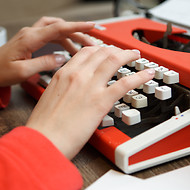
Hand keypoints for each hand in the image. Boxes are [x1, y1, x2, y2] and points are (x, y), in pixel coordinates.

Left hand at [0, 17, 94, 86]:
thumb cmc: (1, 71)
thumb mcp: (23, 72)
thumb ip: (43, 64)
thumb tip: (61, 59)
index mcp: (29, 39)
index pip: (57, 28)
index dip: (76, 26)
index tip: (90, 25)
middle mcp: (30, 33)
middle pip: (59, 26)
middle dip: (77, 32)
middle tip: (90, 42)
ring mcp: (30, 35)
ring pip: (55, 29)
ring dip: (70, 36)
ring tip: (82, 48)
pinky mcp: (30, 40)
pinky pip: (50, 35)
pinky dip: (61, 39)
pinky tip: (68, 48)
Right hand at [26, 46, 154, 158]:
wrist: (42, 141)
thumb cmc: (43, 126)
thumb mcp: (49, 99)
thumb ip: (63, 90)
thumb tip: (72, 93)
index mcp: (63, 74)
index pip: (85, 52)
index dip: (100, 49)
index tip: (107, 51)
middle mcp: (77, 75)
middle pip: (102, 52)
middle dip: (116, 49)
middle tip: (125, 52)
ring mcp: (90, 86)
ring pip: (114, 60)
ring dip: (128, 55)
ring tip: (136, 55)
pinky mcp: (101, 101)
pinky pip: (124, 83)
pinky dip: (139, 76)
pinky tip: (147, 74)